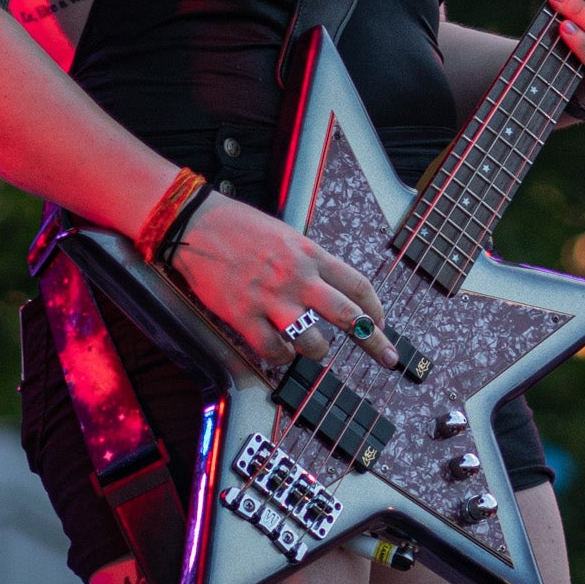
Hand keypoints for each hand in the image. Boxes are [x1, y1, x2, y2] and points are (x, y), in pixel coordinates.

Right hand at [166, 197, 398, 371]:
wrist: (196, 226)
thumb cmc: (241, 228)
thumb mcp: (287, 236)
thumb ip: (310, 262)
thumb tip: (331, 289)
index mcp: (310, 254)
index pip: (357, 284)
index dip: (376, 309)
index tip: (382, 324)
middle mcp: (297, 277)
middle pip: (348, 316)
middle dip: (374, 341)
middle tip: (388, 357)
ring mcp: (271, 299)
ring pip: (313, 342)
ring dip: (318, 351)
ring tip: (315, 350)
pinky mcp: (243, 316)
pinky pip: (273, 351)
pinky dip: (282, 357)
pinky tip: (280, 351)